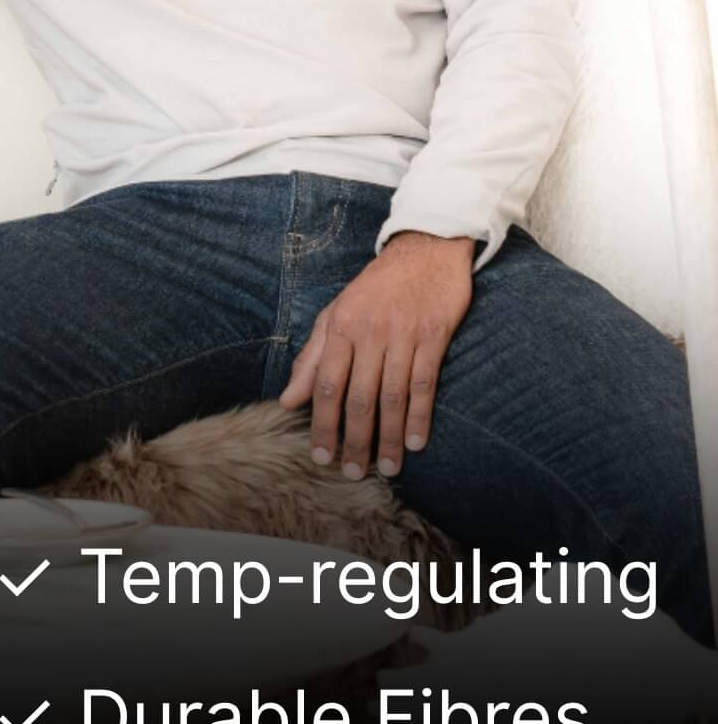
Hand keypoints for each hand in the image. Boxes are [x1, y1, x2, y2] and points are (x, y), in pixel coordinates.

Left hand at [278, 230, 474, 478]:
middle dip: (355, 440)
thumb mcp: (336, 314)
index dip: (322, 423)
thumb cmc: (375, 287)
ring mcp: (403, 335)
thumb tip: (288, 400)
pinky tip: (416, 442)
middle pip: (359, 397)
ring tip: (387, 468)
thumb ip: (312, 358)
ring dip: (389, 436)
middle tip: (353, 473)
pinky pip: (425, 383)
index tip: (321, 455)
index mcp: (341, 327)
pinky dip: (420, 415)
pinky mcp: (434, 337)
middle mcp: (370, 333)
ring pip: (392, 396)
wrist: (424, 250)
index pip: (327, 385)